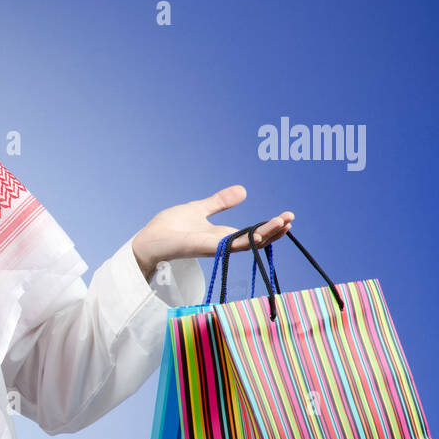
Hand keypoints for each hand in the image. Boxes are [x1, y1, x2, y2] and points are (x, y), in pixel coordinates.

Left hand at [130, 185, 292, 279]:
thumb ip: (220, 202)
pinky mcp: (205, 247)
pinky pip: (230, 245)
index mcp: (222, 235)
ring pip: (247, 243)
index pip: (252, 232)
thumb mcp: (200, 209)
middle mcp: (222, 243)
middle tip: (290, 219)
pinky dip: (246, 240)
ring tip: (284, 224)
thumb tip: (243, 190)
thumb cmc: (169, 228)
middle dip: (274, 231)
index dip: (269, 226)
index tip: (286, 217)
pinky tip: (261, 234)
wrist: (148, 239)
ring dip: (266, 234)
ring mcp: (215, 247)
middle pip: (255, 239)